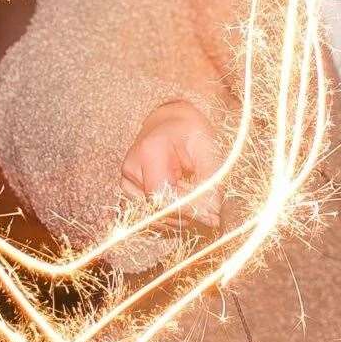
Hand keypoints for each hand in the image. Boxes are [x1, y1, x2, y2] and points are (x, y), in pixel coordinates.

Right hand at [120, 100, 222, 226]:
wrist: (174, 122)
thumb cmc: (192, 132)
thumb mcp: (208, 151)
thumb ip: (211, 183)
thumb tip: (213, 216)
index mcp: (150, 150)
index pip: (162, 196)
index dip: (186, 211)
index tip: (211, 219)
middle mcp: (132, 166)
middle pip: (156, 209)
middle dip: (186, 215)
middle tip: (210, 212)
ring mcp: (127, 179)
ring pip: (152, 215)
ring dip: (178, 215)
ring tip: (195, 197)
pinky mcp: (129, 189)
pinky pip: (148, 212)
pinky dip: (169, 212)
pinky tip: (182, 199)